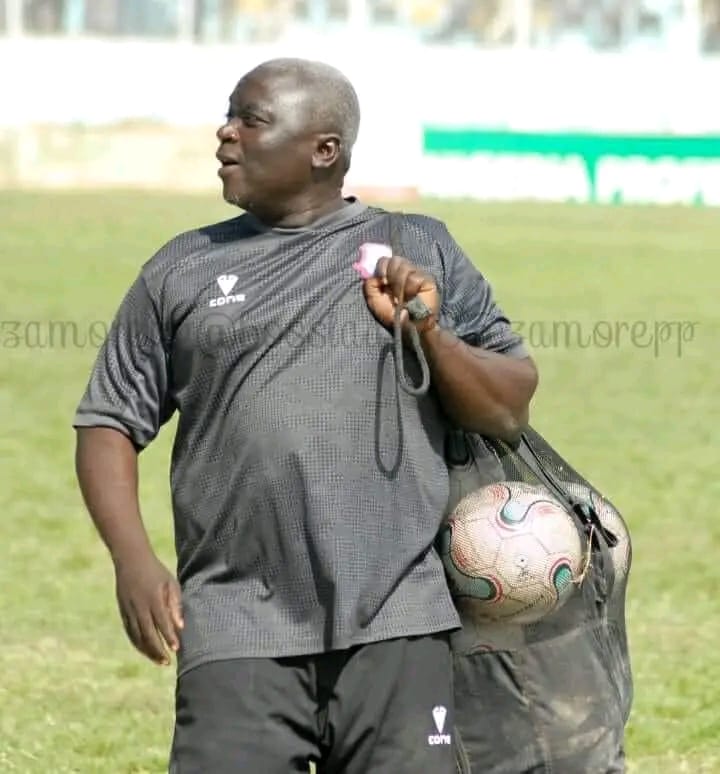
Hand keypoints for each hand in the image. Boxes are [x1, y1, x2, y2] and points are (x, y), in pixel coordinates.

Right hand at [114, 550, 183, 665]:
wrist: (130, 561)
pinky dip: (138, 644)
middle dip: (158, 650)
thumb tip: (181, 626)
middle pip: (148, 634)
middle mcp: (139, 607)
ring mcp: (128, 610)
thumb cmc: (156, 572)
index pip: (162, 623)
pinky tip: (147, 651)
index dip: (169, 637)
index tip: (177, 649)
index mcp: (153, 599)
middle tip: (168, 663)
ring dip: (148, 651)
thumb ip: (176, 604)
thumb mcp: (171, 583)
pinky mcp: (122, 612)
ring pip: (137, 636)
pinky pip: (130, 633)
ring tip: (160, 661)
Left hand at [362, 255, 439, 335]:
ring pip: (405, 267)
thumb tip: (375, 273)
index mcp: (390, 274)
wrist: (409, 327)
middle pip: (395, 260)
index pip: (385, 260)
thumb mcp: (374, 300)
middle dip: (391, 276)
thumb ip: (370, 284)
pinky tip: (412, 297)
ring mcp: (416, 274)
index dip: (382, 267)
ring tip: (402, 298)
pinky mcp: (427, 280)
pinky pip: (415, 277)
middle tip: (392, 292)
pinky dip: (410, 289)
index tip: (382, 281)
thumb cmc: (392, 314)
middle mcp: (403, 271)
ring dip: (399, 285)